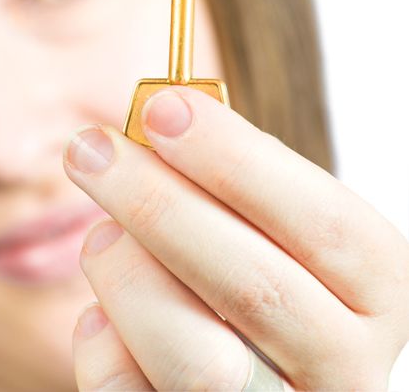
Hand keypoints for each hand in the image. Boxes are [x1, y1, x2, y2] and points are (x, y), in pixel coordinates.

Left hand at [63, 86, 408, 390]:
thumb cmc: (269, 265)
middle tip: (94, 151)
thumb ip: (238, 181)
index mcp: (378, 288)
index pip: (323, 222)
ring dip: (130, 277)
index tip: (163, 109)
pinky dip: (107, 344)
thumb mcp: (281, 221)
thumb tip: (165, 117)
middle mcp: (348, 364)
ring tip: (102, 232)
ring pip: (197, 361)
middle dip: (160, 205)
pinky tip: (107, 310)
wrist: (267, 360)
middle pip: (255, 287)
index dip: (237, 161)